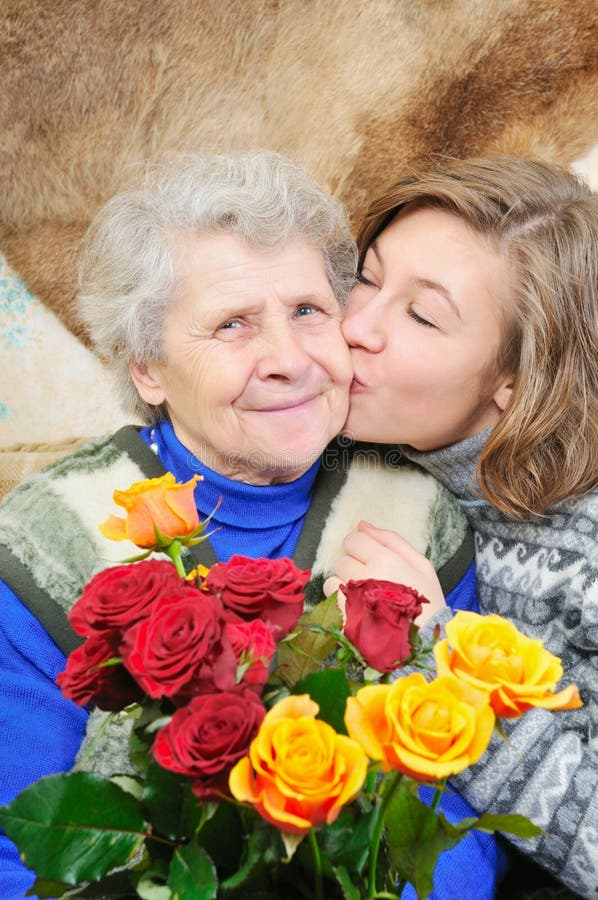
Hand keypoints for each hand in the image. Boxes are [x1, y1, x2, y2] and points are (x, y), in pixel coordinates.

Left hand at [326, 521, 446, 626]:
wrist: (424, 643)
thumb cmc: (426, 602)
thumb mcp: (421, 565)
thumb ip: (391, 541)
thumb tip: (362, 524)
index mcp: (385, 559)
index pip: (352, 540)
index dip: (360, 548)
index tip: (371, 560)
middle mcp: (364, 575)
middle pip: (341, 559)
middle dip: (353, 567)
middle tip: (371, 582)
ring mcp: (352, 598)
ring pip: (332, 579)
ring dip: (343, 586)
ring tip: (364, 598)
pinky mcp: (344, 618)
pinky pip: (330, 600)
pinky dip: (340, 603)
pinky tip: (358, 610)